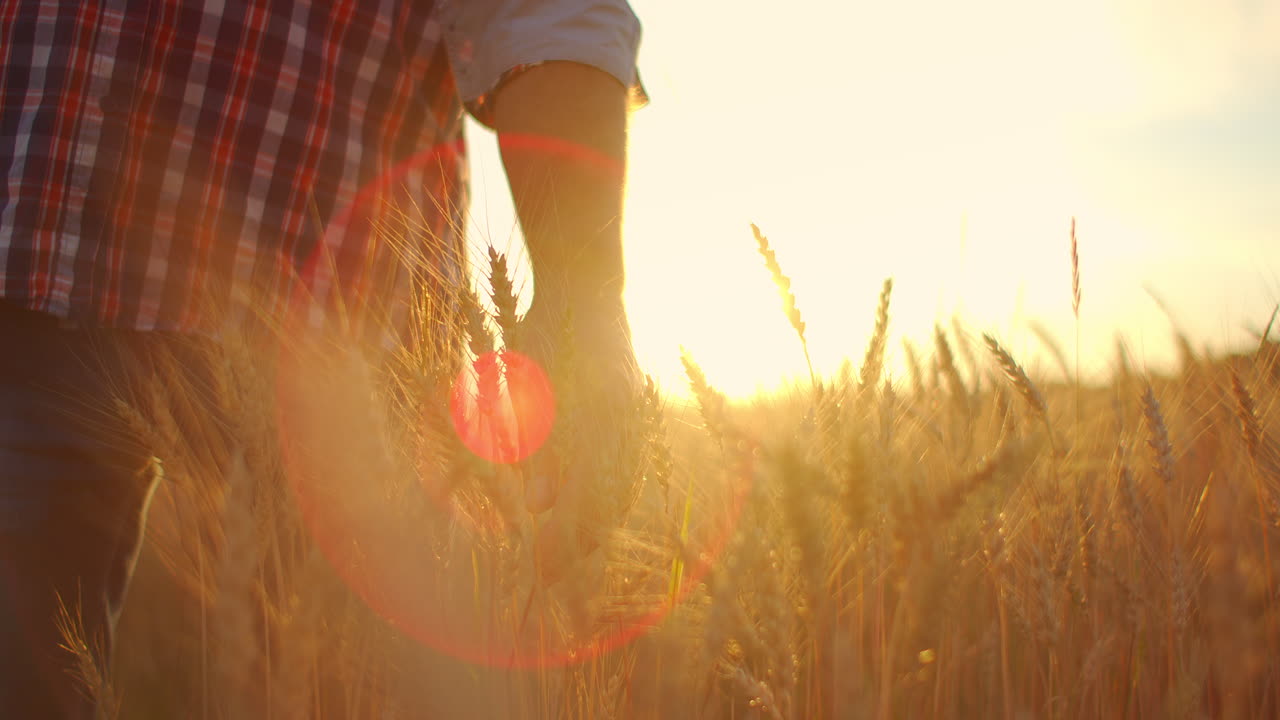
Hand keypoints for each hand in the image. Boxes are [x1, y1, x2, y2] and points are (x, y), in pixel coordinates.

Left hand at [516, 288, 640, 583]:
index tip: (539, 572)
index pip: (586, 501)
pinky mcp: (632, 410)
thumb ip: (537, 446)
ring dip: (596, 525)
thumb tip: (540, 507)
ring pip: (623, 488)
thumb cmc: (544, 329)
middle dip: (578, 543)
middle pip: (609, 503)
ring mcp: (633, 416)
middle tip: (548, 573)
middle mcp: (625, 424)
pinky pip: (628, 466)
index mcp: (600, 421)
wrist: (585, 283)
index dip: (564, 541)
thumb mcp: (528, 386)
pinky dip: (610, 496)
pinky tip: (593, 513)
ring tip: (568, 552)